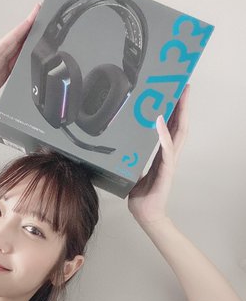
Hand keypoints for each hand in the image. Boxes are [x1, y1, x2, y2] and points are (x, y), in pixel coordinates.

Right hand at [0, 3, 40, 118]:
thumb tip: (4, 118)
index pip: (19, 62)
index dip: (30, 52)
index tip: (41, 46)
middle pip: (19, 47)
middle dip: (31, 35)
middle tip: (44, 22)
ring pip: (15, 40)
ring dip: (27, 27)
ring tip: (39, 14)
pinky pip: (7, 42)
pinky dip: (18, 32)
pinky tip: (28, 23)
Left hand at [128, 84, 189, 224]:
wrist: (145, 214)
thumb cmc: (140, 196)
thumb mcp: (132, 172)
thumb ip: (130, 160)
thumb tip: (117, 151)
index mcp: (162, 155)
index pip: (171, 128)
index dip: (174, 111)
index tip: (175, 93)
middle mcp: (169, 156)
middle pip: (179, 125)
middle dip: (182, 105)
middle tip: (184, 86)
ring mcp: (170, 162)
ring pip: (178, 133)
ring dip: (179, 114)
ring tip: (180, 96)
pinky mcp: (166, 171)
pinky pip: (167, 150)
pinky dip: (164, 135)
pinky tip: (161, 122)